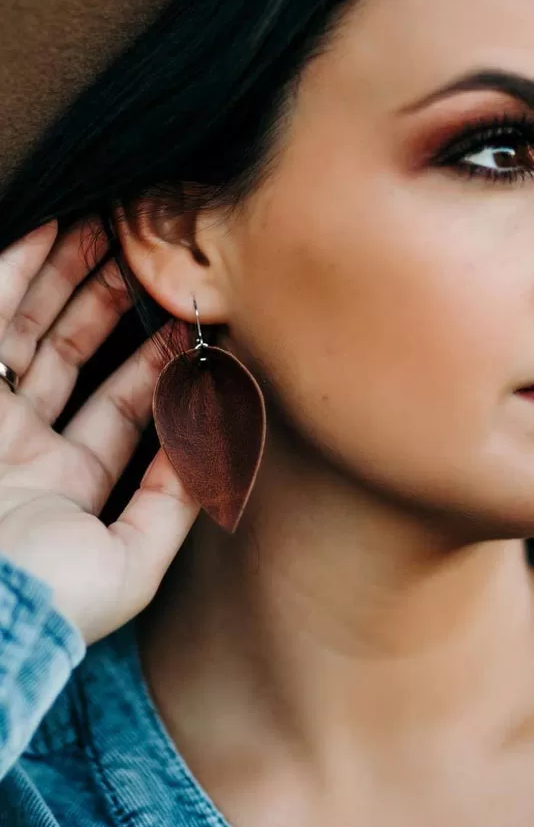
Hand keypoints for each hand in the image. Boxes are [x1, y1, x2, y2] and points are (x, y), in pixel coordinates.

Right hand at [0, 220, 199, 644]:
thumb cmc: (51, 598)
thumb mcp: (132, 561)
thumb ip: (174, 505)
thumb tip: (219, 450)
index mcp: (70, 484)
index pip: (123, 409)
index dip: (160, 366)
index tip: (200, 326)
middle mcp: (26, 445)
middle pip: (77, 358)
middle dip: (115, 309)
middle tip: (155, 263)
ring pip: (33, 329)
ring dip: (69, 278)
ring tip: (112, 231)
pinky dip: (16, 268)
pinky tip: (49, 228)